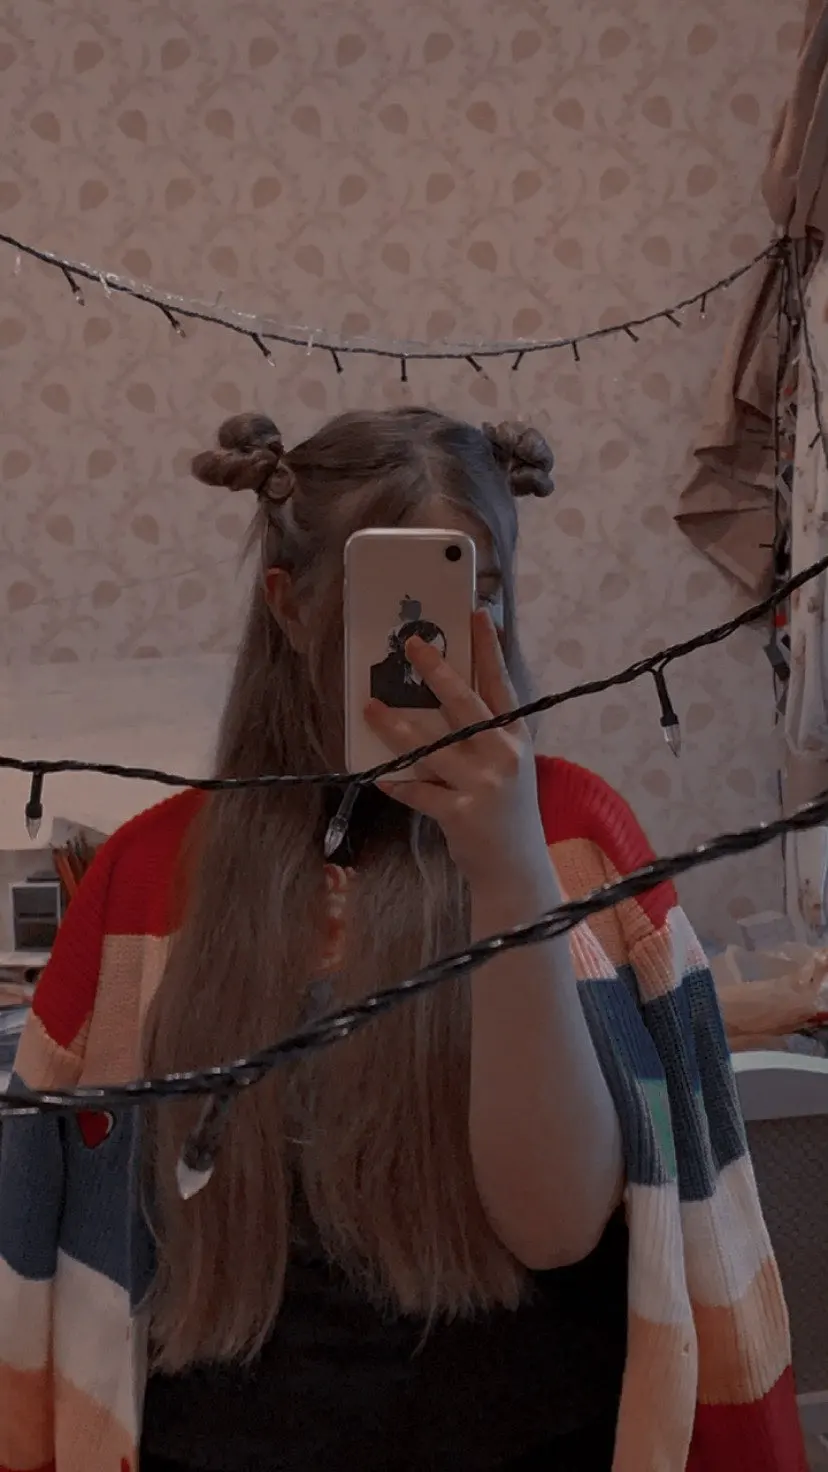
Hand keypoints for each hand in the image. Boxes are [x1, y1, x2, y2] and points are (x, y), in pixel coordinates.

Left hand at [367, 610, 550, 889]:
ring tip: (370, 707)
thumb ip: (484, 735)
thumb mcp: (508, 766)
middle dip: (435, 670)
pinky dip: (397, 781)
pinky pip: (418, 790)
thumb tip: (439, 698)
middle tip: (410, 644)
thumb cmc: (506, 809)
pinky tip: (378, 774)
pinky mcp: (460, 812)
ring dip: (395, 727)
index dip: (489, 648)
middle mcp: (502, 756)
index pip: (502, 684)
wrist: (515, 867)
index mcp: (516, 738)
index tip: (478, 613)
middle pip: (464, 703)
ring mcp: (482, 784)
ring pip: (430, 746)